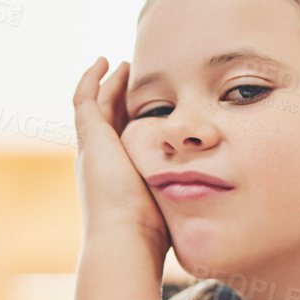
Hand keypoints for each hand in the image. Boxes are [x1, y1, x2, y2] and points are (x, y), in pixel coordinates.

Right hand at [72, 57, 170, 257]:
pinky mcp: (89, 137)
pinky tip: (106, 62)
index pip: (122, 139)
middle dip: (118, 97)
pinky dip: (92, 79)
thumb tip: (214, 195)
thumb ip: (185, 194)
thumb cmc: (151, 231)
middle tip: (131, 75)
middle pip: (107, 119)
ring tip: (121, 64)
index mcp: (116, 175)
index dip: (132, 119)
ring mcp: (91, 147)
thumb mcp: (170, 204)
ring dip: (107, 83)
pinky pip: (84, 99)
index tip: (149, 104)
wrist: (124, 238)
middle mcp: (99, 160)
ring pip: (94, 105)